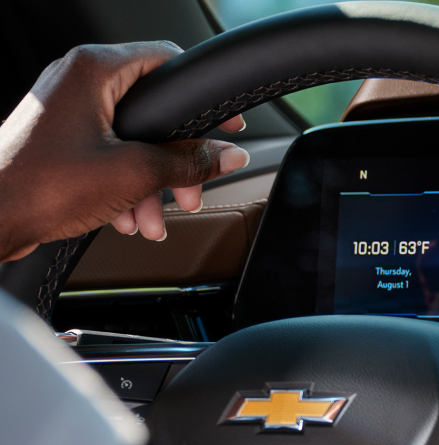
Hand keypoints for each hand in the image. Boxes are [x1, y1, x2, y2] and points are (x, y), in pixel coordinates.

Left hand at [0, 41, 248, 261]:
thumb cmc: (39, 185)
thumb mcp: (134, 174)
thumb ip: (190, 162)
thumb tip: (227, 155)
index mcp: (94, 69)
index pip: (168, 62)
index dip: (203, 99)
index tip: (226, 127)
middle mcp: (76, 81)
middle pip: (153, 112)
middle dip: (175, 161)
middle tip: (190, 189)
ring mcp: (65, 109)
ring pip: (132, 139)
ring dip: (151, 182)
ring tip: (153, 217)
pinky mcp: (58, 137)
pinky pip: (108, 153)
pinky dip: (125, 184)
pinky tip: (128, 215)